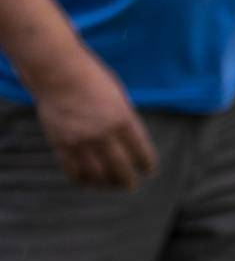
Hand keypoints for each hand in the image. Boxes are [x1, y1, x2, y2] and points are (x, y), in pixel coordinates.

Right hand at [27, 42, 157, 188]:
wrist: (59, 74)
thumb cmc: (94, 81)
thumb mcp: (119, 98)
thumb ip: (124, 121)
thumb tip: (130, 144)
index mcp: (123, 119)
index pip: (140, 151)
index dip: (146, 164)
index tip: (149, 170)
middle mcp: (102, 134)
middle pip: (120, 168)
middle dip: (128, 180)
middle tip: (131, 185)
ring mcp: (80, 141)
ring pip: (96, 175)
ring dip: (105, 184)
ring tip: (111, 185)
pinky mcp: (61, 144)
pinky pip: (73, 170)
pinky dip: (82, 179)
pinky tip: (89, 181)